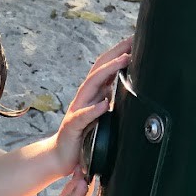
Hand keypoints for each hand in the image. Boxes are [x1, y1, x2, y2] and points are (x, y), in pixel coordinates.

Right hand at [51, 36, 132, 175]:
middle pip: (98, 69)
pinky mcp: (72, 126)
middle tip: (132, 41)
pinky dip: (94, 109)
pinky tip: (104, 104)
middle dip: (115, 53)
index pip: (105, 67)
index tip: (134, 40)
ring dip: (108, 71)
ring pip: (91, 85)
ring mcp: (77, 110)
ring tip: (124, 60)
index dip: (118, 52)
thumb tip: (127, 85)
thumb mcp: (100, 113)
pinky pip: (83, 116)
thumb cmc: (84, 135)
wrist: (61, 156)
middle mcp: (84, 97)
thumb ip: (109, 98)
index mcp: (92, 93)